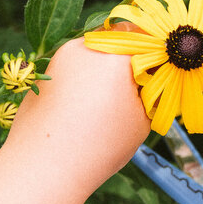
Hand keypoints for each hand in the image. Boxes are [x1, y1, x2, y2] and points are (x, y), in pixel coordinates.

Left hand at [5, 36, 149, 191]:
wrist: (43, 167)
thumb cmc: (99, 146)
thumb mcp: (141, 120)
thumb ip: (151, 91)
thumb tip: (152, 77)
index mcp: (116, 54)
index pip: (147, 37)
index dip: (157, 55)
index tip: (159, 76)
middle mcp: (86, 45)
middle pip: (119, 40)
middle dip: (130, 60)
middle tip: (135, 90)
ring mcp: (61, 55)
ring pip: (95, 51)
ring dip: (106, 68)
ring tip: (107, 103)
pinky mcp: (46, 69)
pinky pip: (74, 65)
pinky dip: (84, 78)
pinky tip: (84, 106)